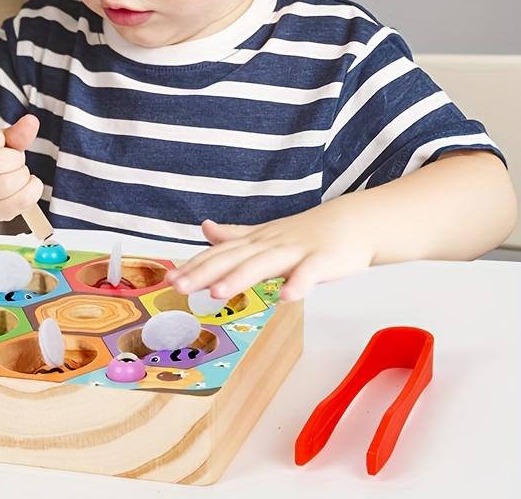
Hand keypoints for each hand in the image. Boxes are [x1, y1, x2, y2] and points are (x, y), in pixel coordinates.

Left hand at [165, 201, 374, 301]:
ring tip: (217, 292)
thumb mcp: (265, 234)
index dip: (194, 267)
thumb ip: (235, 235)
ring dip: (240, 278)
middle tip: (179, 287)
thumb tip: (205, 228)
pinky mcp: (324, 261)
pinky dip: (298, 283)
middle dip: (205, 273)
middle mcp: (270, 245)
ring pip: (265, 265)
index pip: (220, 255)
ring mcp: (296, 252)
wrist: (352, 222)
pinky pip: (310, 273)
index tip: (168, 280)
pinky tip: (285, 297)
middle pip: (234, 259)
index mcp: (255, 242)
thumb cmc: (306, 234)